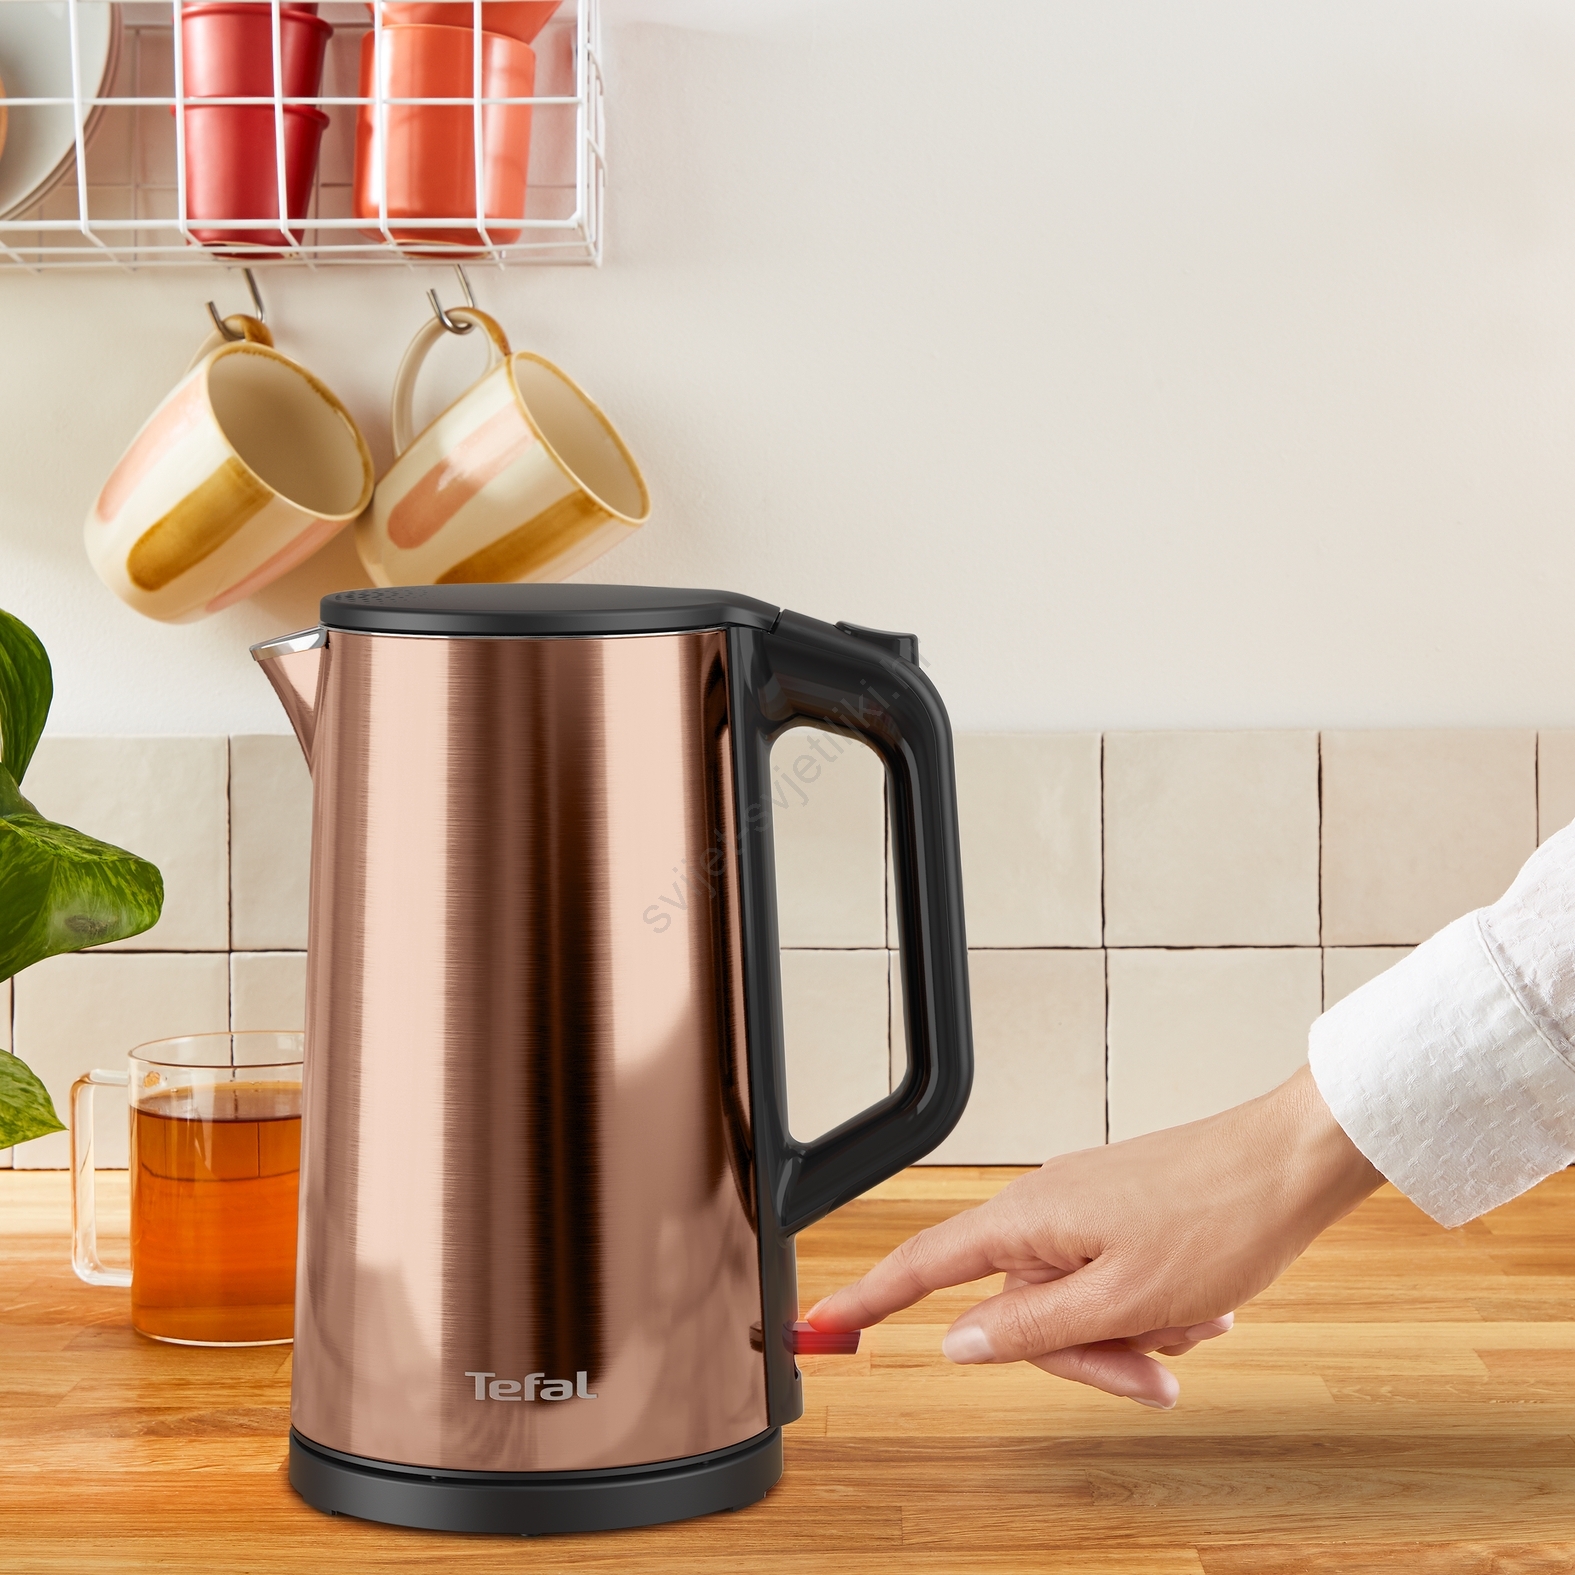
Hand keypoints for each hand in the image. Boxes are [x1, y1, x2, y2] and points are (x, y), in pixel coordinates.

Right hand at [807, 1065, 1382, 1407]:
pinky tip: (1204, 1302)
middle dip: (1090, 1354)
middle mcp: (1045, 1209)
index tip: (820, 1327)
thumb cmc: (1218, 1215)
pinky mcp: (1120, 1215)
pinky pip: (1113, 1284)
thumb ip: (1032, 1328)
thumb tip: (961, 1344)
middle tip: (1154, 1372)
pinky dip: (1153, 1307)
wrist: (1291, 1163)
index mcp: (1027, 1220)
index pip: (923, 1267)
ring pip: (1077, 1306)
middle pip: (1023, 1313)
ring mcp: (1084, 1210)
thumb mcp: (1122, 1299)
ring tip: (1195, 1318)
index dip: (868, 1301)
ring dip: (1134, 1332)